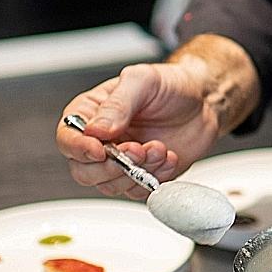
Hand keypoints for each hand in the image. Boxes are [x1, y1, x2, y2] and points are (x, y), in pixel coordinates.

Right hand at [56, 62, 220, 199]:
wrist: (203, 101)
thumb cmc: (170, 86)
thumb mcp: (143, 81)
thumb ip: (118, 104)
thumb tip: (95, 130)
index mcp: (91, 113)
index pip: (68, 138)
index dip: (79, 148)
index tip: (99, 150)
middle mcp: (101, 141)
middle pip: (84, 171)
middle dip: (112, 166)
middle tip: (138, 149)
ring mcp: (121, 161)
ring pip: (111, 185)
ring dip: (138, 171)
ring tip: (159, 148)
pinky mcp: (141, 176)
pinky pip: (138, 191)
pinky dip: (154, 179)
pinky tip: (169, 157)